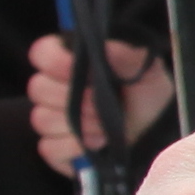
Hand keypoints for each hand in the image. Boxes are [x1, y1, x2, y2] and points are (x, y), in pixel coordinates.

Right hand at [27, 31, 171, 181]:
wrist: (157, 136)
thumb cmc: (148, 97)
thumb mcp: (146, 72)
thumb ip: (126, 55)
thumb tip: (103, 46)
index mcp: (70, 63)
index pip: (41, 53)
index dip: (57, 62)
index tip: (88, 73)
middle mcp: (54, 89)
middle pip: (38, 88)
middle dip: (76, 98)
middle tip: (106, 105)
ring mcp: (50, 120)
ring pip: (42, 118)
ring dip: (80, 124)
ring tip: (107, 127)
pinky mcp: (54, 149)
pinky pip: (49, 147)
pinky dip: (75, 148)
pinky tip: (98, 145)